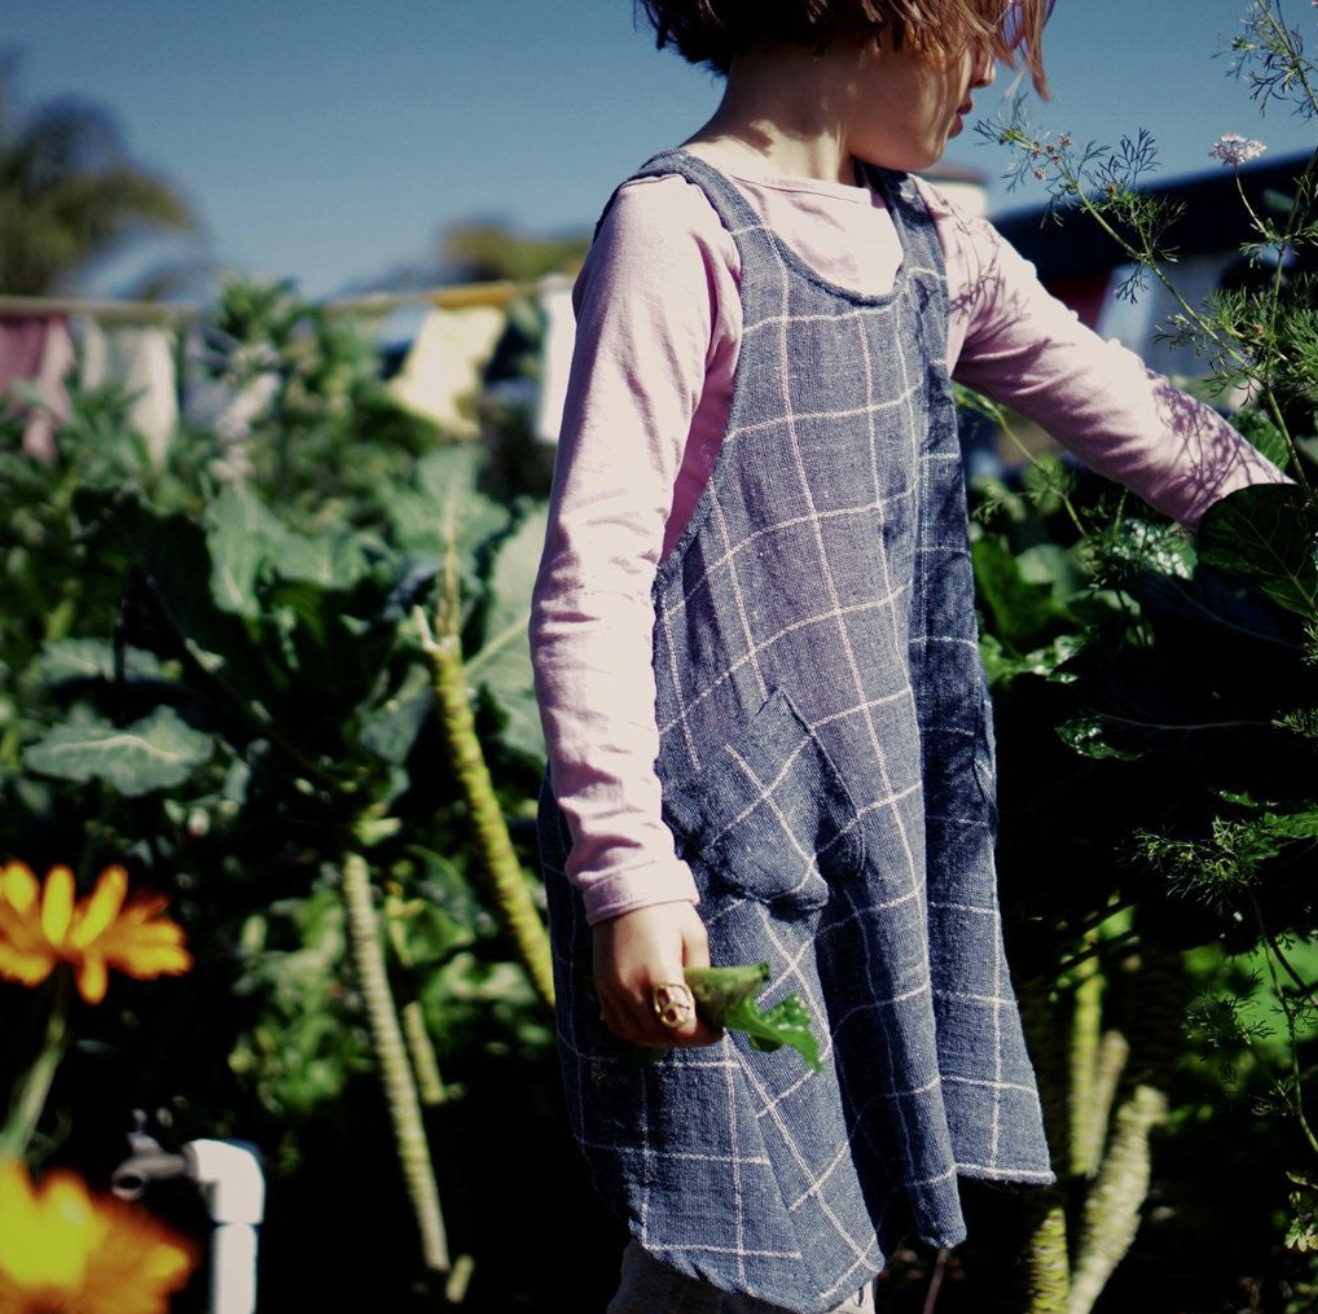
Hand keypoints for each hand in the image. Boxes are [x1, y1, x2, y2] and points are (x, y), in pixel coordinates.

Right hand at [591, 902, 722, 1047]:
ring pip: (637, 1035)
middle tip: (702, 1028)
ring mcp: (611, 990)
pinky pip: (617, 1025)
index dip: (703, 1035)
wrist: (624, 886)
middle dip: (685, 1037)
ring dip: (661, 1037)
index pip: (681, 1026)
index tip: (717, 1030)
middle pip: (660, 1035)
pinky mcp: (601, 987)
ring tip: (679, 1025)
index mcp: (658, 974)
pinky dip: (637, 1031)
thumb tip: (706, 1003)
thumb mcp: (694, 937)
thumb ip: (701, 975)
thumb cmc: (666, 908)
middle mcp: (630, 988)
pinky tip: (652, 1021)